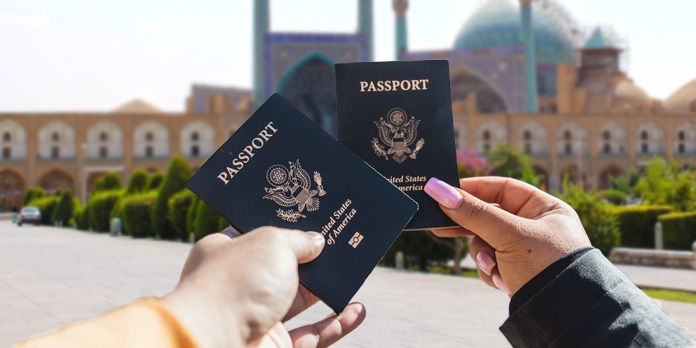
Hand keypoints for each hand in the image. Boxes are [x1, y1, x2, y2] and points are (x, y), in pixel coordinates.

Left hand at [163, 227, 365, 347]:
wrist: (215, 343)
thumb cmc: (237, 284)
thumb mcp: (272, 243)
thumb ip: (299, 239)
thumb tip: (317, 241)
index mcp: (225, 253)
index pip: (256, 234)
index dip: (284, 225)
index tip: (310, 215)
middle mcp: (239, 285)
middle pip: (282, 268)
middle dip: (311, 257)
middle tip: (339, 241)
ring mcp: (256, 318)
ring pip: (300, 301)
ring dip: (328, 289)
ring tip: (354, 271)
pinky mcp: (275, 347)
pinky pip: (312, 335)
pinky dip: (336, 324)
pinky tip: (357, 310)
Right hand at [424, 177, 590, 295]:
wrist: (563, 315)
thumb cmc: (546, 266)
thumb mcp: (508, 235)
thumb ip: (473, 213)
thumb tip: (437, 189)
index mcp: (545, 208)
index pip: (502, 188)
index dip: (473, 189)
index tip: (445, 192)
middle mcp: (536, 226)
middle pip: (490, 216)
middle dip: (471, 228)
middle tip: (440, 227)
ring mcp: (525, 250)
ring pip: (485, 242)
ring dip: (483, 255)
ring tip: (492, 267)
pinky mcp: (517, 271)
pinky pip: (491, 262)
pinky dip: (491, 271)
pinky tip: (502, 281)